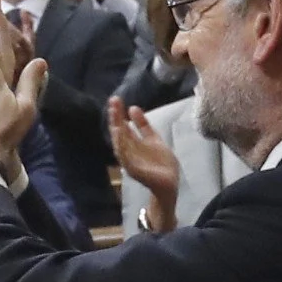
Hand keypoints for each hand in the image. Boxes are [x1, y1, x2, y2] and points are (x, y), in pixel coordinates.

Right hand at [109, 95, 180, 226]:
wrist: (169, 182)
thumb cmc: (160, 162)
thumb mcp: (153, 138)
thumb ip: (143, 125)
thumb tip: (132, 107)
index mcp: (132, 143)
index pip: (123, 126)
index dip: (119, 113)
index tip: (115, 99)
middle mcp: (128, 151)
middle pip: (119, 132)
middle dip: (115, 118)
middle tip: (113, 101)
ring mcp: (130, 161)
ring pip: (120, 144)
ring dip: (117, 131)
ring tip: (115, 116)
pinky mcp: (134, 170)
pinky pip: (126, 159)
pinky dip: (123, 148)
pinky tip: (121, 137)